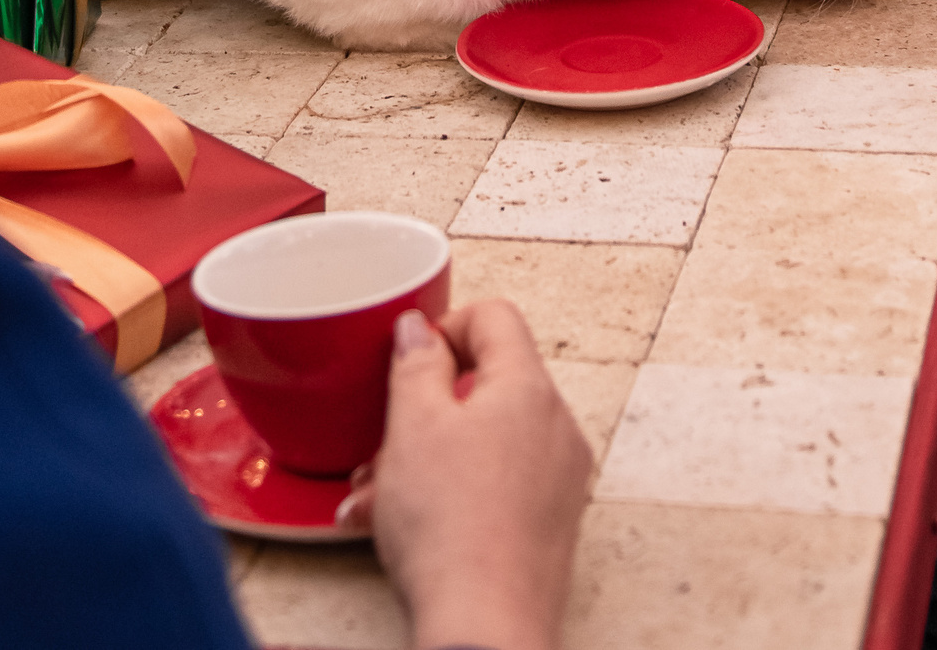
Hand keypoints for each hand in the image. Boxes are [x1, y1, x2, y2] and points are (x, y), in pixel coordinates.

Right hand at [339, 302, 591, 649]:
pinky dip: (451, 490)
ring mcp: (558, 478)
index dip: (445, 326)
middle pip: (488, 383)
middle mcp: (555, 427)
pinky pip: (495, 484)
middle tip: (386, 436)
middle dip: (426, 406)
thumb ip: (414, 363)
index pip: (495, 317)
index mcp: (528, 389)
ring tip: (378, 493)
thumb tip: (417, 328)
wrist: (484, 624)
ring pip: (484, 440)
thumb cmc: (451, 529)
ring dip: (428, 455)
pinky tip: (403, 523)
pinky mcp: (547, 522)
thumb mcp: (412, 426)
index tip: (410, 359)